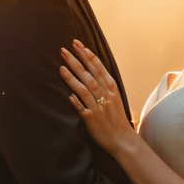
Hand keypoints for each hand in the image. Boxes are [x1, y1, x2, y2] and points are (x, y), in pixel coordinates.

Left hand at [60, 40, 133, 154]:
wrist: (123, 139)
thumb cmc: (116, 118)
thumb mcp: (115, 97)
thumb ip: (104, 84)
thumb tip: (91, 70)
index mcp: (112, 88)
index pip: (98, 67)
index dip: (87, 55)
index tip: (78, 44)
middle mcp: (106, 96)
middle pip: (90, 75)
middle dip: (76, 61)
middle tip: (64, 50)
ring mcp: (99, 107)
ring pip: (85, 89)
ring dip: (72, 78)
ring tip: (61, 68)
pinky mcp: (92, 120)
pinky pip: (83, 109)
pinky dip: (76, 101)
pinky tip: (68, 95)